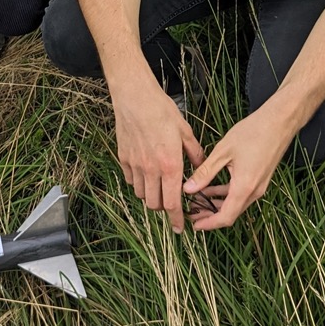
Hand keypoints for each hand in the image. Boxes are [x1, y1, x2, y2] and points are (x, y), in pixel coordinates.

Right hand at [110, 76, 205, 232]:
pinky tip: (146, 173)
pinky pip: (131, 180)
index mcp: (170, 165)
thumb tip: (201, 167)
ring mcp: (135, 165)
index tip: (181, 228)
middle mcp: (151, 170)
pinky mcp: (123, 158)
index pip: (172, 203)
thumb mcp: (185, 131)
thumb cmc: (162, 111)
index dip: (177, 219)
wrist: (135, 97)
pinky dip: (139, 183)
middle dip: (164, 208)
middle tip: (172, 202)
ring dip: (151, 196)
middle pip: (155, 204)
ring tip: (159, 187)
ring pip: (141, 195)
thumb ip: (194, 154)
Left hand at [182, 105, 291, 229]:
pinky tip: (210, 188)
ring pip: (235, 204)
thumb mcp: (223, 151)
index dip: (209, 224)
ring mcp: (259, 186)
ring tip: (197, 201)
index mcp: (245, 187)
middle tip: (192, 214)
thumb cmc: (252, 133)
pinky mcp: (260, 179)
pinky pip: (241, 194)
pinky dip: (225, 194)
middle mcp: (254, 191)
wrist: (279, 122)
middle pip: (230, 213)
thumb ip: (205, 172)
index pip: (226, 217)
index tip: (194, 225)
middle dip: (210, 216)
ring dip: (216, 205)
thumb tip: (188, 189)